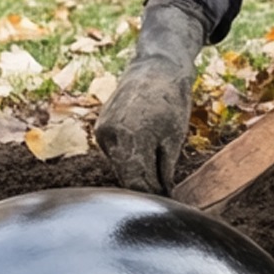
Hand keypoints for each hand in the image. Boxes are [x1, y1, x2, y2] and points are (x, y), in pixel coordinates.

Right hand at [95, 0, 205, 193]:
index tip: (167, 205)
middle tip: (163, 196)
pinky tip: (142, 158)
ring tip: (155, 178)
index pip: (137, 182)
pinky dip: (127, 159)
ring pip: (118, 166)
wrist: (156, 68)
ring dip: (135, 174)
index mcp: (131, 138)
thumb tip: (162, 196)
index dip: (152, 196)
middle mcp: (110, 135)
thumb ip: (163, 170)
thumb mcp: (173, 139)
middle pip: (125, 177)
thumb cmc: (172, 102)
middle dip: (144, 188)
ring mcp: (102, 131)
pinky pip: (114, 153)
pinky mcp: (100, 128)